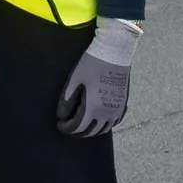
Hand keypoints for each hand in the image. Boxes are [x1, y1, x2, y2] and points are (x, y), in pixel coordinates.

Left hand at [57, 19, 136, 137]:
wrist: (115, 51)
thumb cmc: (93, 63)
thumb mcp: (75, 80)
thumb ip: (67, 100)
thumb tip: (61, 115)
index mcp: (93, 108)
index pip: (78, 127)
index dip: (66, 128)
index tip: (60, 124)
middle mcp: (107, 112)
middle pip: (90, 131)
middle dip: (77, 131)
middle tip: (68, 126)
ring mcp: (117, 108)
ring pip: (103, 129)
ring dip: (91, 130)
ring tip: (82, 124)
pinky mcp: (123, 102)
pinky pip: (115, 121)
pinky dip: (105, 124)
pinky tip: (99, 119)